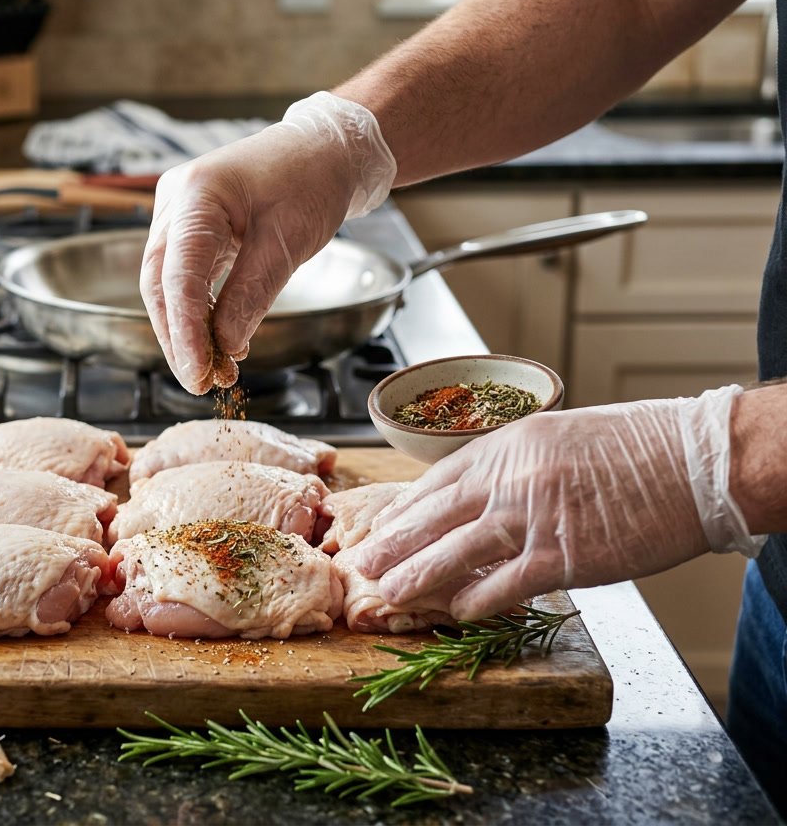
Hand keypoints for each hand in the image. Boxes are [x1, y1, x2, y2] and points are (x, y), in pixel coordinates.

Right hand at [140, 92, 395, 394]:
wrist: (325, 149)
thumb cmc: (311, 180)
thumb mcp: (287, 242)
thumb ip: (251, 294)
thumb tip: (225, 345)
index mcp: (196, 196)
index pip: (178, 277)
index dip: (184, 332)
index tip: (198, 374)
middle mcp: (175, 202)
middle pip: (161, 285)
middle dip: (179, 339)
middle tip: (202, 383)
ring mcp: (177, 214)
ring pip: (168, 286)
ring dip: (188, 331)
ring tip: (214, 371)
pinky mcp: (190, 228)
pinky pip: (184, 278)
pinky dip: (199, 313)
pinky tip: (219, 342)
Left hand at [356, 386, 759, 620]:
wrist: (694, 461)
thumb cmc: (634, 449)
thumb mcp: (557, 439)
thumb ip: (513, 467)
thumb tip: (478, 499)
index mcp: (507, 444)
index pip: (437, 482)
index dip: (402, 510)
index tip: (375, 528)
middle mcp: (511, 477)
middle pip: (434, 516)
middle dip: (392, 543)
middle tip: (359, 565)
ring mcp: (535, 516)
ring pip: (458, 551)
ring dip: (419, 576)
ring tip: (387, 593)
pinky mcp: (565, 555)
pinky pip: (508, 583)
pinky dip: (479, 600)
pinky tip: (456, 614)